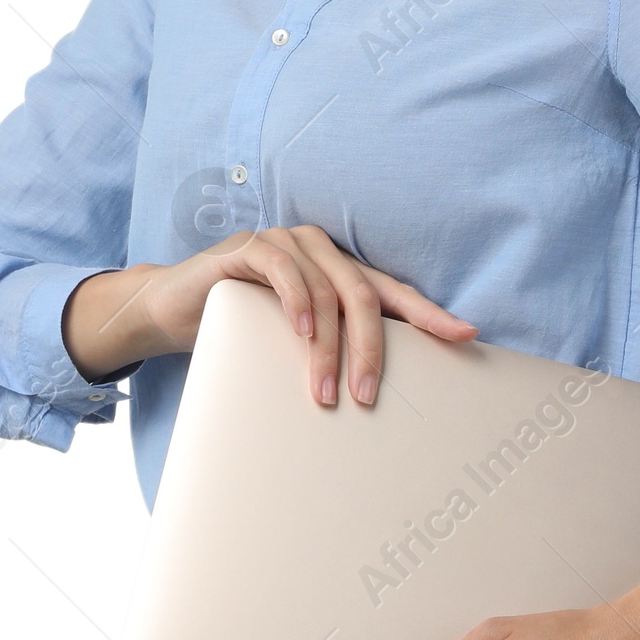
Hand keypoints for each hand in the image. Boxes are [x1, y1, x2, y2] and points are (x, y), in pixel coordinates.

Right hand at [61, 225, 476, 401]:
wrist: (174, 308)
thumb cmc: (241, 329)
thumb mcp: (294, 343)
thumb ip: (331, 349)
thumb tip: (375, 397)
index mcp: (341, 271)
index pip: (394, 293)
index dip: (430, 315)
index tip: (466, 337)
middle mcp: (322, 250)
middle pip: (364, 295)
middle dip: (370, 349)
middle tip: (367, 396)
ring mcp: (287, 242)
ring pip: (325, 292)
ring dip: (327, 346)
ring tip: (326, 390)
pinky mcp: (251, 246)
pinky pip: (283, 269)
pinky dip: (296, 301)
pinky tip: (301, 332)